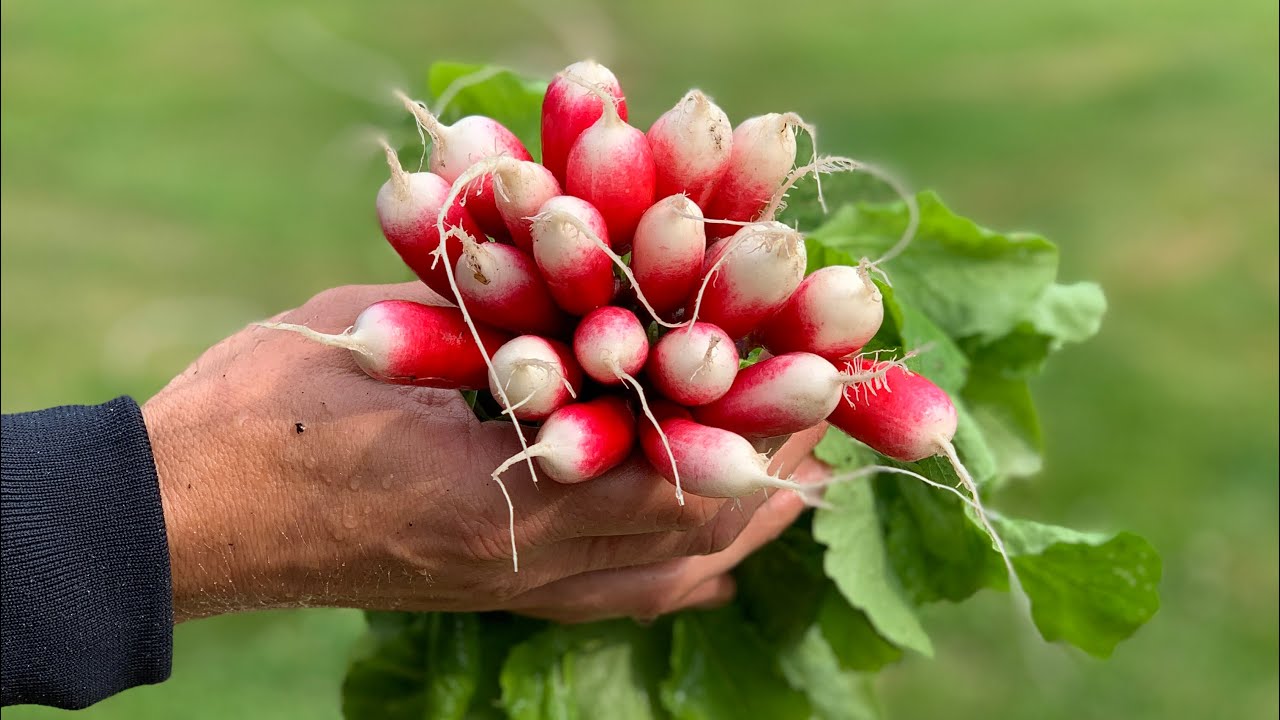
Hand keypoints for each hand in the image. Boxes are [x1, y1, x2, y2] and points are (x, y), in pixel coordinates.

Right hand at [142, 282, 827, 622]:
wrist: (190, 515)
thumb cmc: (267, 411)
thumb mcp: (389, 336)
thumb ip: (490, 325)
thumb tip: (574, 290)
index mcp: (499, 491)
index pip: (670, 467)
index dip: (751, 423)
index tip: (811, 377)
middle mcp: (521, 559)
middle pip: (687, 532)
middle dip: (767, 470)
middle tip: (822, 419)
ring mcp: (508, 589)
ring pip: (661, 577)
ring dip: (736, 526)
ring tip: (794, 482)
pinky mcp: (491, 594)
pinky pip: (613, 597)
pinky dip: (675, 569)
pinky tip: (711, 551)